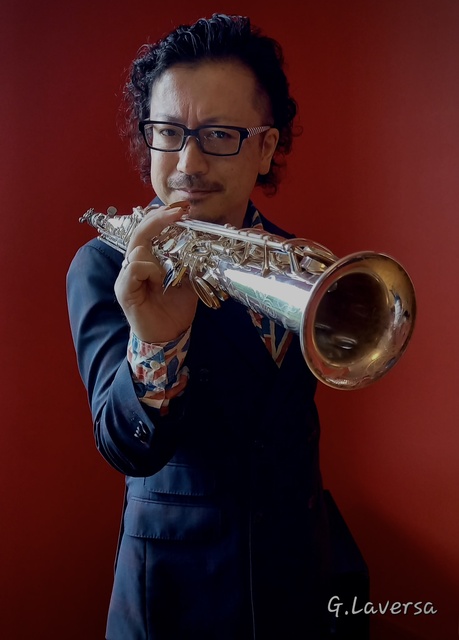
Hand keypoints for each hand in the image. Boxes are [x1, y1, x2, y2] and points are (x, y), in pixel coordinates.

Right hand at [114, 202, 197, 342]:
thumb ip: (191, 263)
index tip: (181, 209)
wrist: (168, 335)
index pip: (149, 229)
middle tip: (178, 212)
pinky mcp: (123, 289)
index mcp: (148, 259)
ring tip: (168, 276)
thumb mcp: (190, 281)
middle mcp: (133, 263)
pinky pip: (134, 267)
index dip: (162, 217)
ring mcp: (126, 275)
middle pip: (139, 231)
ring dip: (158, 257)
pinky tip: (158, 282)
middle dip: (158, 219)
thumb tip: (207, 244)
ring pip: (138, 248)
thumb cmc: (176, 308)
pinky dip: (149, 271)